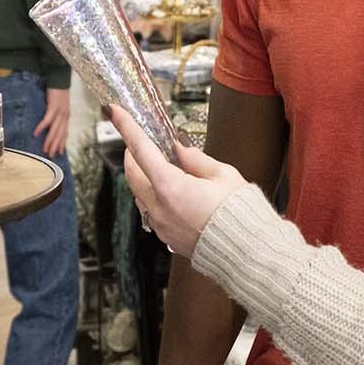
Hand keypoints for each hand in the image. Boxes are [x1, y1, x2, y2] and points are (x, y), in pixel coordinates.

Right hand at [34, 88, 70, 157]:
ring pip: (55, 130)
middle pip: (60, 134)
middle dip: (55, 145)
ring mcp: (60, 112)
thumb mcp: (60, 105)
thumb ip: (57, 115)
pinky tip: (36, 133)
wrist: (60, 79)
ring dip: (50, 140)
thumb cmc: (58, 92)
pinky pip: (47, 120)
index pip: (65, 133)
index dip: (62, 143)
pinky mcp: (53, 107)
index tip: (59, 152)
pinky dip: (42, 127)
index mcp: (66, 116)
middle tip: (51, 155)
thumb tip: (52, 123)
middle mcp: (64, 116)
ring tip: (45, 149)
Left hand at [109, 107, 244, 258]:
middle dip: (133, 155)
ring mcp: (161, 225)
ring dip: (144, 178)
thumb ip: (195, 159)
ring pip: (140, 195)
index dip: (126, 128)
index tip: (116, 113)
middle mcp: (159, 207)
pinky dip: (155, 197)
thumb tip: (179, 147)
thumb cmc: (239, 213)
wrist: (247, 251)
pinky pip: (152, 212)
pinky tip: (173, 193)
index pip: (141, 150)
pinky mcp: (167, 237)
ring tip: (163, 168)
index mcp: (171, 187)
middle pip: (133, 175)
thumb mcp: (222, 175)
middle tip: (142, 141)